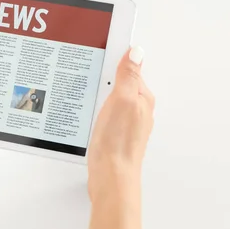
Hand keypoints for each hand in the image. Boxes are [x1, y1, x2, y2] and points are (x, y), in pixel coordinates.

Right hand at [87, 47, 154, 197]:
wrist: (111, 176)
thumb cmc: (118, 142)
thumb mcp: (122, 100)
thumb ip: (128, 75)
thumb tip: (135, 52)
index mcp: (142, 98)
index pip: (131, 69)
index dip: (115, 60)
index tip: (101, 53)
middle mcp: (137, 109)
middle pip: (120, 83)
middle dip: (106, 76)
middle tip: (91, 70)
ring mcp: (126, 122)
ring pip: (111, 99)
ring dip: (99, 93)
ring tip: (87, 88)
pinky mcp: (114, 133)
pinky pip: (105, 113)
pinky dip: (96, 108)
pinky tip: (88, 110)